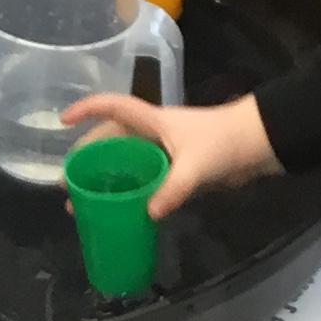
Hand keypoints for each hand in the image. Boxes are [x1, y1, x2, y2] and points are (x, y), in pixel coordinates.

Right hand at [60, 94, 278, 218]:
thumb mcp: (197, 166)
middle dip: (87, 159)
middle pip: (110, 140)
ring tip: (84, 202)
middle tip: (68, 185)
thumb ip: (173, 189)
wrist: (259, 144)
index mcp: (152, 121)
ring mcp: (163, 152)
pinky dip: (128, 192)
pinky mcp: (175, 169)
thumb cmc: (225, 142)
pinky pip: (143, 178)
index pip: (113, 107)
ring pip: (125, 162)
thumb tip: (147, 214)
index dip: (86, 110)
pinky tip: (120, 210)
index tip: (61, 122)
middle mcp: (153, 134)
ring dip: (105, 178)